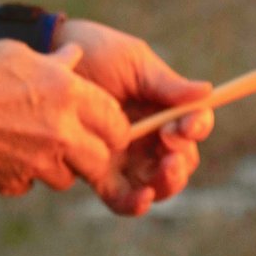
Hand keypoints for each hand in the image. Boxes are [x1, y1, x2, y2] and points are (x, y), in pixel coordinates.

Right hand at [0, 41, 132, 202]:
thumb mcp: (16, 54)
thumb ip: (54, 62)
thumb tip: (74, 56)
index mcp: (67, 94)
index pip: (115, 121)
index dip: (113, 125)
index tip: (105, 125)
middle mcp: (60, 132)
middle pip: (99, 158)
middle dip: (93, 153)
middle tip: (78, 143)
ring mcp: (36, 163)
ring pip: (67, 178)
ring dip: (58, 166)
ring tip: (33, 144)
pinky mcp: (11, 183)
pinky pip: (29, 184)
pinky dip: (23, 174)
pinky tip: (4, 153)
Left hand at [56, 17, 213, 216]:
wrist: (49, 56)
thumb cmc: (95, 52)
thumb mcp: (134, 63)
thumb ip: (166, 85)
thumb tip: (207, 92)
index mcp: (163, 108)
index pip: (191, 125)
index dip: (196, 128)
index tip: (186, 124)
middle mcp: (149, 136)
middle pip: (181, 161)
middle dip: (183, 160)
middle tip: (170, 148)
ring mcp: (125, 157)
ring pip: (157, 184)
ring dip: (167, 183)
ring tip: (164, 168)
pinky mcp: (99, 172)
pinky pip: (122, 197)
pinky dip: (136, 203)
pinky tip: (143, 198)